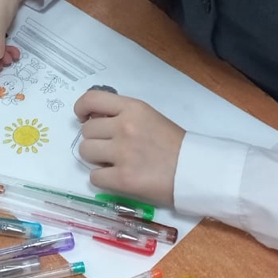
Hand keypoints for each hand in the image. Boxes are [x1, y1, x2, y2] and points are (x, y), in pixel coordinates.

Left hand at [76, 92, 184, 206]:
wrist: (195, 171)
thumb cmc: (174, 144)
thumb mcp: (149, 117)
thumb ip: (123, 115)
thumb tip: (93, 120)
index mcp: (133, 108)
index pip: (92, 99)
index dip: (81, 108)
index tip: (83, 117)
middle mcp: (124, 126)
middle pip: (86, 131)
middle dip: (95, 139)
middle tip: (110, 147)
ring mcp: (122, 153)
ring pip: (85, 152)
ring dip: (96, 159)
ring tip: (113, 162)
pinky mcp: (122, 178)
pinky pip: (93, 177)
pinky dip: (102, 179)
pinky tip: (117, 177)